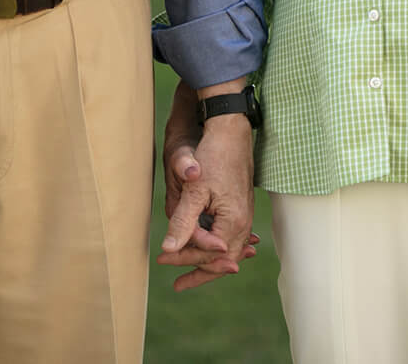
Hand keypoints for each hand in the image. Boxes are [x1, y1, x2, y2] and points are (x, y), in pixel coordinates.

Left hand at [157, 82, 257, 289]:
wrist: (232, 130)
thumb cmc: (213, 156)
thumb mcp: (194, 191)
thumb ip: (183, 222)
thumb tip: (169, 249)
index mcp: (232, 222)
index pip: (208, 256)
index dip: (184, 259)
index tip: (163, 260)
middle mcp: (242, 222)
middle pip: (221, 259)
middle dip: (197, 268)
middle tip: (174, 278)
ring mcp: (244, 215)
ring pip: (226, 249)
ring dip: (206, 259)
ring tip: (188, 272)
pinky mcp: (240, 207)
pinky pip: (229, 237)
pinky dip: (215, 246)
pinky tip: (205, 248)